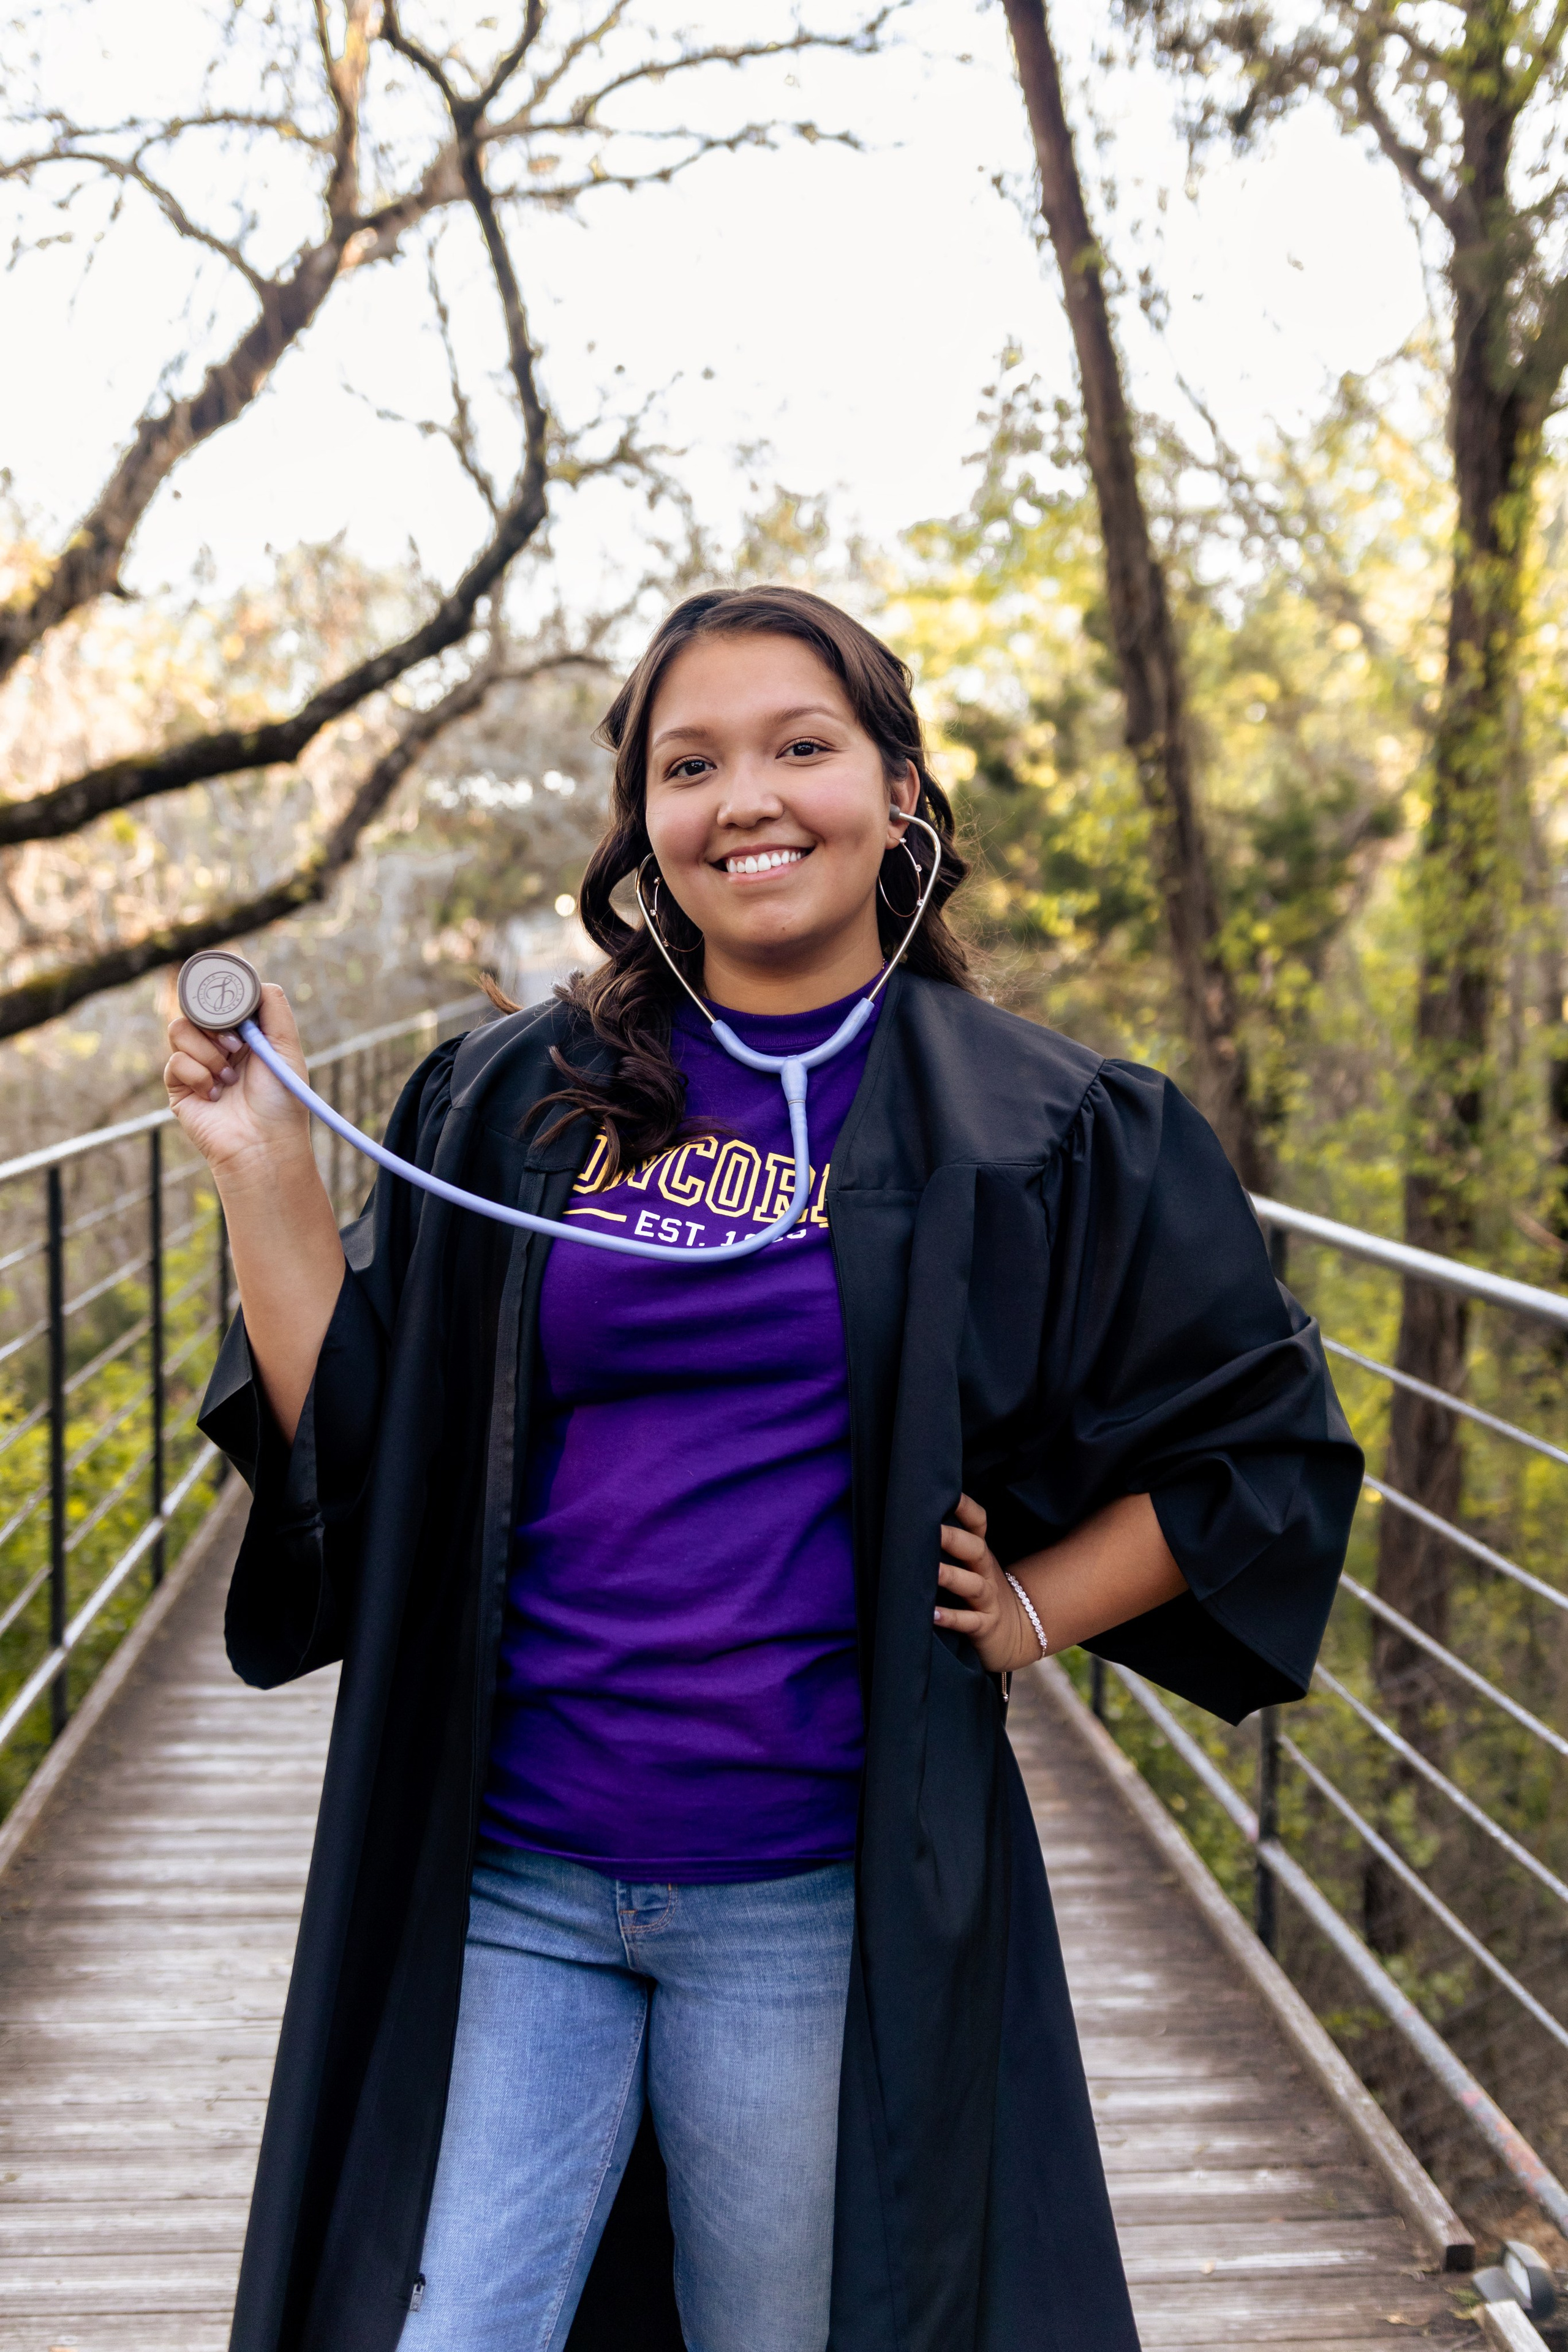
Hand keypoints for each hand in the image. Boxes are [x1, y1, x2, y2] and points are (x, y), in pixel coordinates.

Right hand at [163, 982, 312, 1183]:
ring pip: (180, 1029)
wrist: (263, 1144)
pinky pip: (175, 1061)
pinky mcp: (179, 1086)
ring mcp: (197, 1065)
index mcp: (244, 1035)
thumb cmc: (282, 1101)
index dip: (224, 1000)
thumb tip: (257, 981)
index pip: (221, 1001)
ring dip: (207, 1051)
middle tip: (236, 1045)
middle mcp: (218, 1047)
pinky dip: (197, 1073)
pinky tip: (214, 1093)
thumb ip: (274, 1009)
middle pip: (195, 1009)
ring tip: (229, 1076)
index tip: (235, 1011)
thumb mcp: (286, 1048)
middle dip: (215, 1024)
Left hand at [934, 1493, 1045, 1674]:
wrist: (1017, 1633)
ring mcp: (988, 1600)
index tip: (944, 1491)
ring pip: (972, 1585)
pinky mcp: (986, 1627)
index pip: (977, 1523)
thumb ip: (951, 1546)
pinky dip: (952, 1619)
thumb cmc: (981, 1594)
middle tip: (930, 1529)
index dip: (964, 1507)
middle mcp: (986, 1572)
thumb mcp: (972, 1566)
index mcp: (980, 1554)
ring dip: (951, 1577)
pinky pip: (970, 1622)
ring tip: (931, 1572)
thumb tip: (911, 1520)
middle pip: (975, 1550)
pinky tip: (933, 1615)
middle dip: (953, 1538)